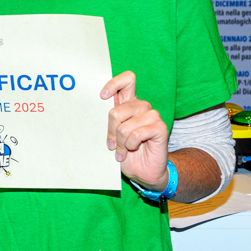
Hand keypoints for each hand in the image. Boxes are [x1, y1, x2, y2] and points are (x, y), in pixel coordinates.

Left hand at [101, 71, 168, 189]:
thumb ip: (107, 120)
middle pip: (118, 109)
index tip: (101, 97)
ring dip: (121, 141)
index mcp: (128, 103)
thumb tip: (90, 108)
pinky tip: (134, 148)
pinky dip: (131, 144)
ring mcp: (152, 116)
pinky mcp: (160, 128)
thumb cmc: (125, 151)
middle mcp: (141, 107)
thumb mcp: (111, 134)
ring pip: (126, 125)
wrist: (142, 170)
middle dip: (111, 131)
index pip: (127, 80)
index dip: (114, 83)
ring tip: (123, 150)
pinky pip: (138, 133)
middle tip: (112, 144)